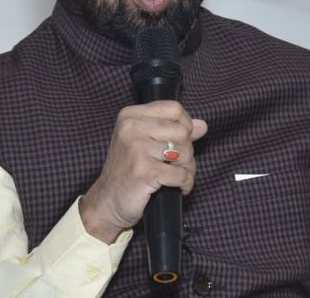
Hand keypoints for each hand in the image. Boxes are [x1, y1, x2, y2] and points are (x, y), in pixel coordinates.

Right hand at [79, 100, 207, 243]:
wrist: (107, 202)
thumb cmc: (127, 171)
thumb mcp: (145, 143)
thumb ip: (173, 131)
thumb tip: (202, 125)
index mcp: (130, 116)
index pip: (174, 108)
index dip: (185, 124)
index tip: (181, 140)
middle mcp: (131, 128)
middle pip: (183, 130)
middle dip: (188, 150)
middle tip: (178, 164)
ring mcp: (136, 149)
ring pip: (185, 152)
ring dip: (188, 168)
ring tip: (178, 176)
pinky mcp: (144, 172)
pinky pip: (181, 174)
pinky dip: (186, 184)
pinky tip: (180, 188)